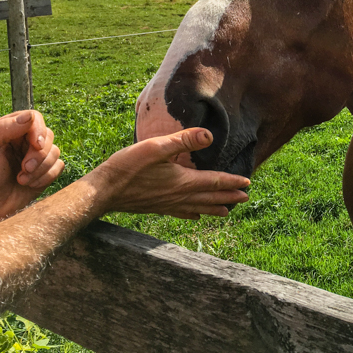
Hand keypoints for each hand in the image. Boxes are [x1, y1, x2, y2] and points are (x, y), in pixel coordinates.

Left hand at [0, 110, 62, 228]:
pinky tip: (29, 184)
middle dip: (39, 155)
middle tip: (24, 168)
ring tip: (22, 180)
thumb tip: (30, 116)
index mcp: (8, 130)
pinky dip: (46, 177)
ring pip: (55, 152)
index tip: (36, 145)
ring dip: (41, 169)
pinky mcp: (44, 172)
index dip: (39, 130)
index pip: (34, 118)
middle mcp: (24, 141)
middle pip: (48, 136)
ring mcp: (35, 157)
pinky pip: (59, 167)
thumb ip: (3, 129)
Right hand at [84, 128, 249, 219]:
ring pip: (198, 207)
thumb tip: (210, 136)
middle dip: (229, 197)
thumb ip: (184, 141)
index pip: (214, 182)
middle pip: (210, 197)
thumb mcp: (157, 147)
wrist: (104, 191)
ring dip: (214, 208)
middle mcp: (179, 196)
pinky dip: (192, 213)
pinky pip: (181, 212)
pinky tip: (194, 216)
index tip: (248, 183)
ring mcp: (168, 204)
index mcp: (184, 181)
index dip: (232, 182)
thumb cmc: (128, 167)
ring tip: (227, 212)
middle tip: (245, 198)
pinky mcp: (156, 208)